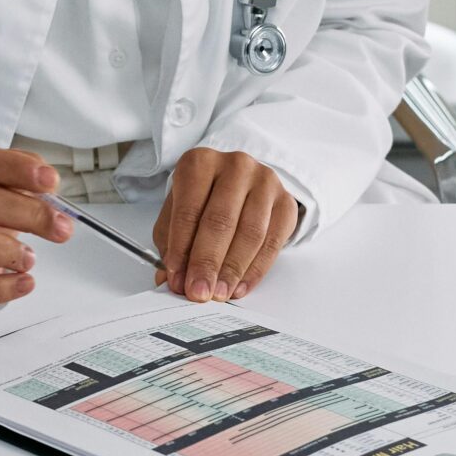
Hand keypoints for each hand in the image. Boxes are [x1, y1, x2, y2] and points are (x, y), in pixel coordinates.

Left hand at [153, 148, 300, 302]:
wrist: (241, 183)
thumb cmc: (203, 199)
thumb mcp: (179, 213)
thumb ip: (171, 244)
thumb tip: (170, 281)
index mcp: (200, 162)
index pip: (189, 209)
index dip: (181, 248)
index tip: (177, 279)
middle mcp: (235, 166)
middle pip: (221, 221)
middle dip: (207, 263)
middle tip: (199, 292)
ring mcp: (265, 181)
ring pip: (250, 233)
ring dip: (232, 269)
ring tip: (219, 293)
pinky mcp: (286, 202)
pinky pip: (273, 242)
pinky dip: (255, 270)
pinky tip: (239, 286)